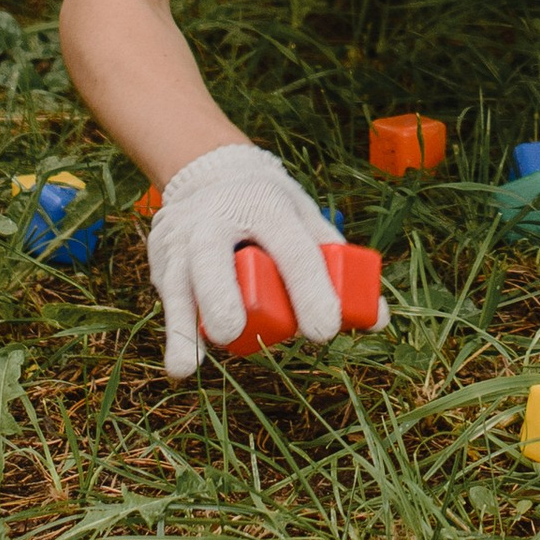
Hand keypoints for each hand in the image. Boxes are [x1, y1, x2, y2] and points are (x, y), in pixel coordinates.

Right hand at [146, 141, 343, 376]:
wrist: (211, 174)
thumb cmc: (270, 208)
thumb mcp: (305, 219)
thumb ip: (339, 265)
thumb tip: (378, 319)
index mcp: (266, 204)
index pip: (291, 250)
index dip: (310, 290)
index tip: (324, 331)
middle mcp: (216, 217)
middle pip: (214, 258)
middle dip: (220, 295)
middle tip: (234, 331)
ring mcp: (182, 237)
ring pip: (180, 281)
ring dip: (185, 324)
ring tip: (190, 365)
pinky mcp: (160, 256)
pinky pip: (168, 296)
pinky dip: (176, 330)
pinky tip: (181, 363)